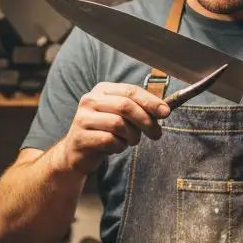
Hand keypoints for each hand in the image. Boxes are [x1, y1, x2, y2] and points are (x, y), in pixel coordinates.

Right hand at [51, 82, 170, 174]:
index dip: (150, 101)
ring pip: (118, 124)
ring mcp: (82, 118)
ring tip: (130, 141)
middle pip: (125, 106)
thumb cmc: (104, 131)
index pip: (130, 91)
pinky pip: (109, 140)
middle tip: (155, 134)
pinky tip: (116, 147)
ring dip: (131, 136)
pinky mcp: (80, 137)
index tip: (166, 112)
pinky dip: (119, 146)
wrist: (77, 152)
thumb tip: (164, 110)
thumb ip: (139, 109)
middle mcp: (90, 100)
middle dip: (145, 121)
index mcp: (102, 90)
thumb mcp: (121, 116)